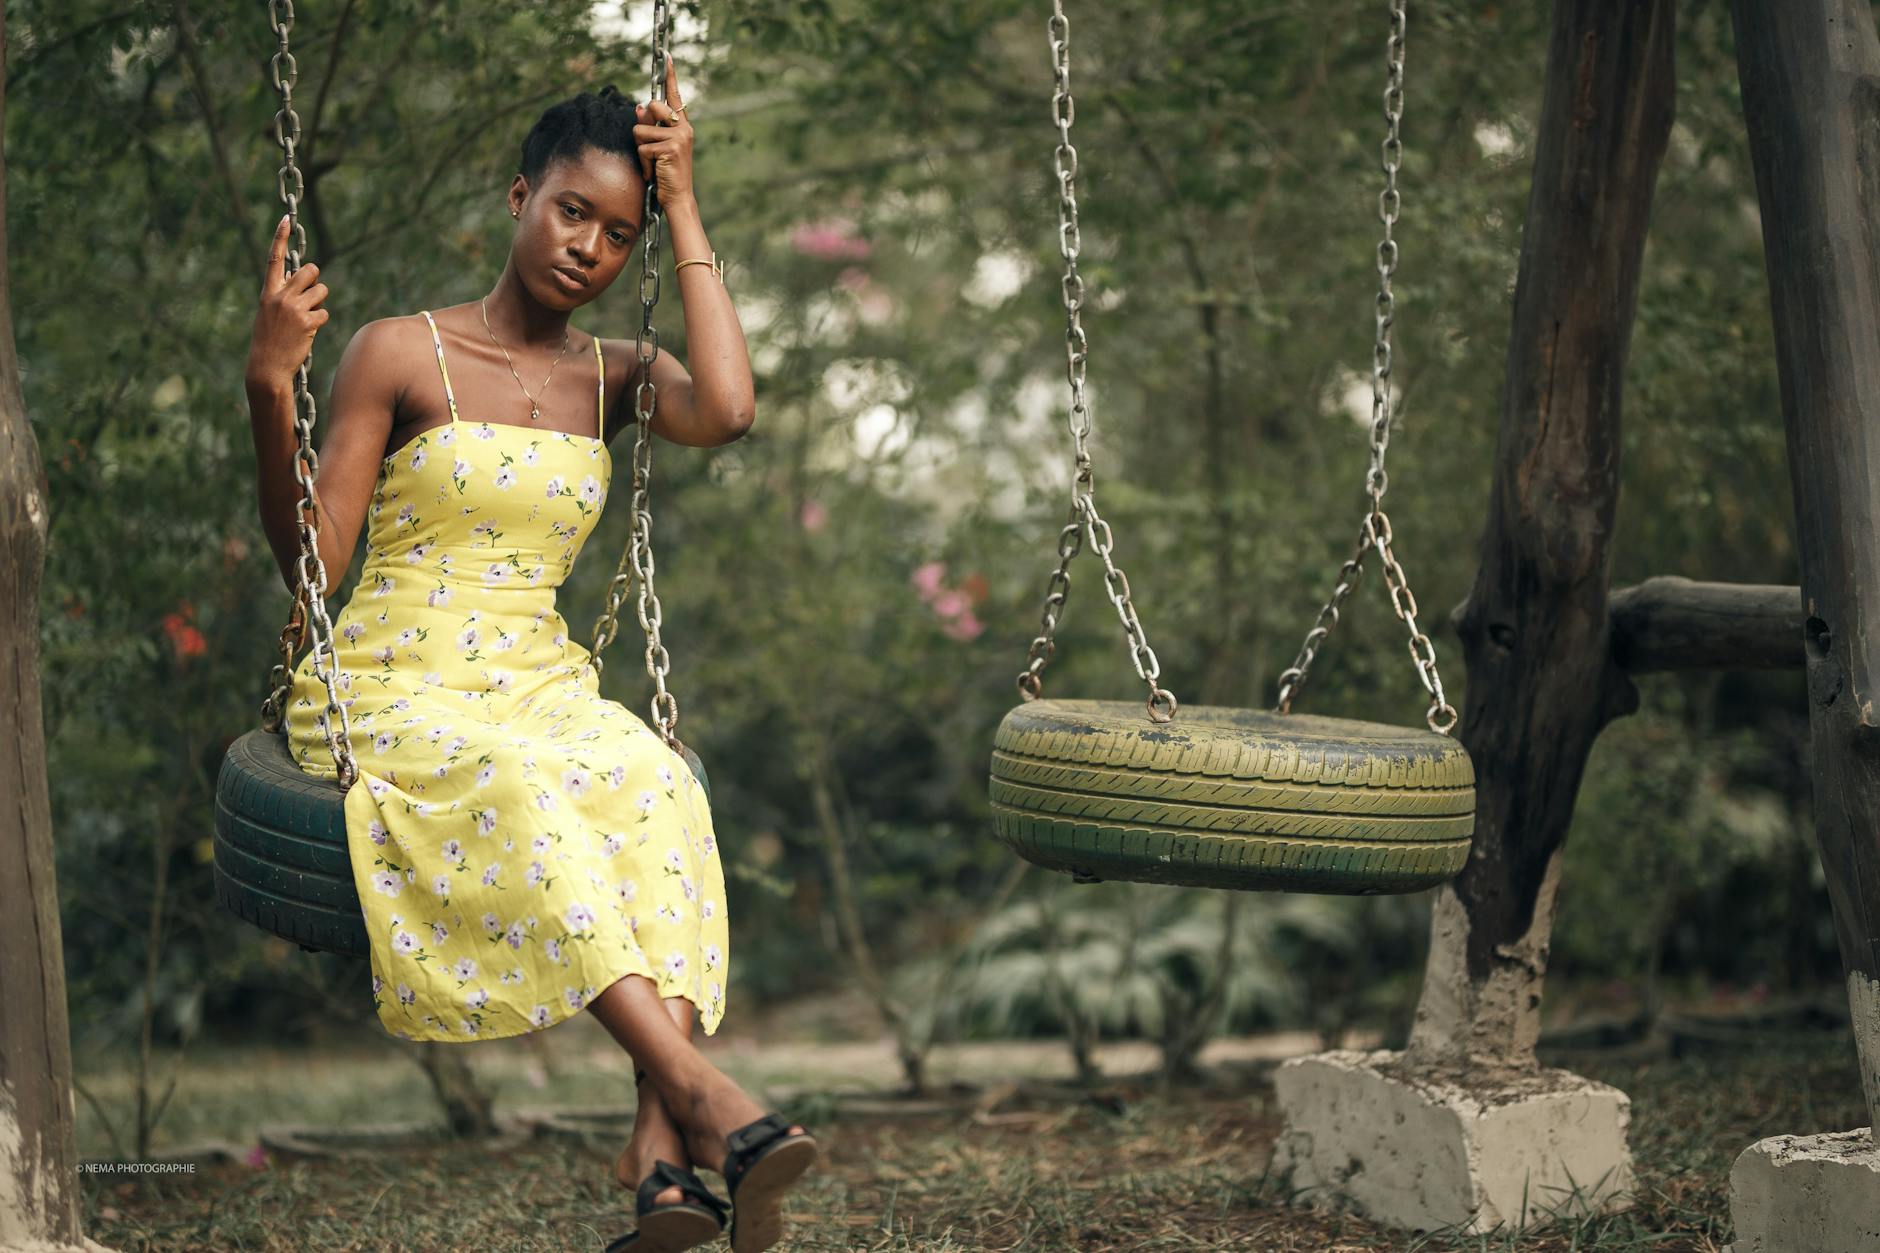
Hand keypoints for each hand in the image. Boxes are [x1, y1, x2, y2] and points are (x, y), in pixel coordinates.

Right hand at [246, 214, 329, 387]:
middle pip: (310, 270)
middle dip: (315, 279)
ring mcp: (294, 309)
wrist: (266, 368)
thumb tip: (295, 273)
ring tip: (306, 318)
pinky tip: (308, 332)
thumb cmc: (268, 340)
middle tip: (310, 294)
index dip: (279, 237)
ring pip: (322, 290)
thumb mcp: (268, 312)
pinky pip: (324, 313)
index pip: (274, 259)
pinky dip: (320, 321)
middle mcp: (280, 297)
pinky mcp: (308, 323)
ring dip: (319, 302)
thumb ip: (281, 293)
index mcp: (267, 292)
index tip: (285, 219)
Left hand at [633, 53, 696, 209]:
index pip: (674, 96)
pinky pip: (643, 147)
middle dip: (644, 126)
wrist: (678, 197)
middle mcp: (684, 128)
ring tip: (653, 164)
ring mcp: (679, 137)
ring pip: (641, 130)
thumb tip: (639, 106)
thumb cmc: (666, 173)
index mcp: (682, 126)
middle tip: (652, 147)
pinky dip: (644, 162)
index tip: (666, 55)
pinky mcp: (671, 147)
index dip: (670, 76)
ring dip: (642, 150)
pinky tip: (654, 171)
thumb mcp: (657, 146)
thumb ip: (649, 126)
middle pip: (651, 107)